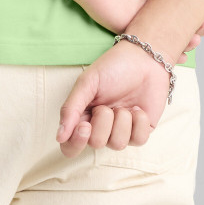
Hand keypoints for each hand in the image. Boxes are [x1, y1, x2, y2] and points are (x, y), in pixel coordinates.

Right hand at [56, 37, 174, 157]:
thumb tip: (59, 137)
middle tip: (107, 106)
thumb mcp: (87, 82)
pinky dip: (139, 122)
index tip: (85, 126)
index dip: (76, 143)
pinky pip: (138, 140)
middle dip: (103, 122)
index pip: (71, 146)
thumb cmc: (112, 67)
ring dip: (122, 120)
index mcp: (83, 117)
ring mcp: (121, 131)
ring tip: (124, 104)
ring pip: (117, 144)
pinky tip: (138, 109)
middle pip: (96, 144)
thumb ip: (71, 109)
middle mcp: (101, 128)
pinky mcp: (141, 131)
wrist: (144, 58)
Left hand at [69, 0, 203, 62]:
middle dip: (194, 24)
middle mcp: (152, 2)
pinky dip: (164, 50)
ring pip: (167, 33)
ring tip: (196, 39)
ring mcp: (141, 17)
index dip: (197, 5)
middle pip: (177, 18)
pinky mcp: (130, 30)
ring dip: (183, 38)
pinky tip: (178, 54)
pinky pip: (149, 43)